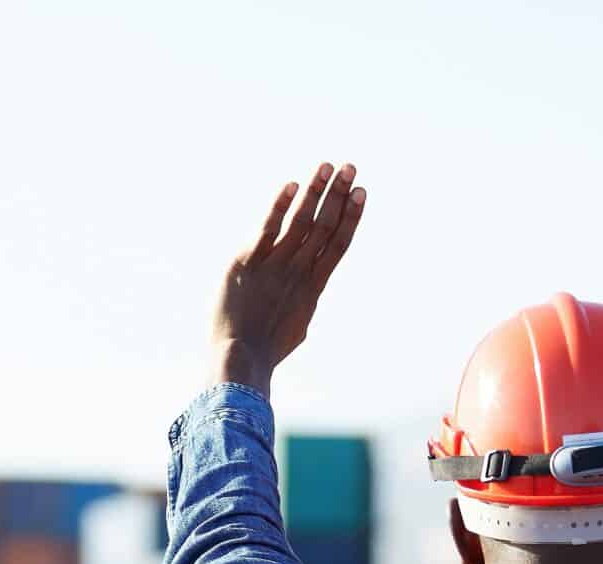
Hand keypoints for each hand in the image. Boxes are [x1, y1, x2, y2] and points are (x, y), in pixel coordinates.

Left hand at [211, 162, 365, 393]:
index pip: (339, 243)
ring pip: (301, 221)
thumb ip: (304, 301)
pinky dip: (280, 206)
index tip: (362, 191)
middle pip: (325, 225)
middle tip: (350, 167)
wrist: (240, 359)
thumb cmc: (267, 350)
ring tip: (327, 166)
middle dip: (338, 194)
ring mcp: (274, 265)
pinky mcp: (248, 262)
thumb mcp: (296, 326)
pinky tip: (292, 185)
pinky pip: (267, 228)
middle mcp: (299, 271)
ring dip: (315, 191)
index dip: (352, 215)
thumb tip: (308, 292)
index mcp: (314, 287)